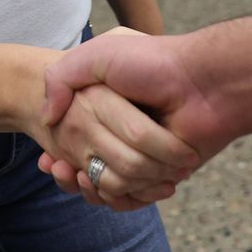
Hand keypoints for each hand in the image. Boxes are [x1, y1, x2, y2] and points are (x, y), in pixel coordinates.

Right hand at [38, 28, 239, 205]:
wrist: (204, 82)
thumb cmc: (152, 62)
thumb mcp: (97, 55)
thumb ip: (61, 77)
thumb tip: (46, 118)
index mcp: (106, 107)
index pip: (72, 137)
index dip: (58, 150)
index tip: (48, 158)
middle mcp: (122, 131)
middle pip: (86, 165)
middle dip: (70, 171)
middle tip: (63, 168)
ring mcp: (142, 153)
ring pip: (105, 184)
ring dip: (92, 185)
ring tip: (79, 177)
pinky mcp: (161, 174)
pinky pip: (131, 196)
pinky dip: (118, 197)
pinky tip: (102, 188)